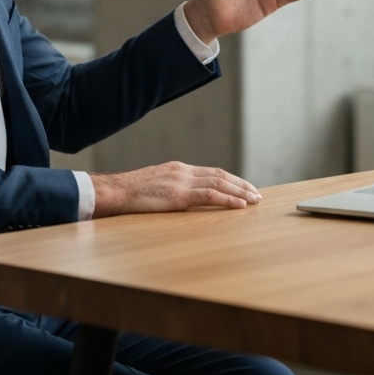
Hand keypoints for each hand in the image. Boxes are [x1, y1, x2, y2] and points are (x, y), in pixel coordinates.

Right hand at [90, 162, 260, 216]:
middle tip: (257, 194)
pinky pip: (210, 196)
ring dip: (240, 192)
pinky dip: (228, 200)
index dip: (231, 179)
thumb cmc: (132, 193)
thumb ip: (172, 188)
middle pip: (220, 175)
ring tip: (254, 200)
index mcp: (179, 169)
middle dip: (241, 185)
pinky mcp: (179, 195)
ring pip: (219, 184)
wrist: (117, 191)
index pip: (212, 172)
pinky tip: (240, 206)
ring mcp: (182, 182)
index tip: (244, 187)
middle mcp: (184, 171)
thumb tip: (184, 198)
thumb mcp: (156, 185)